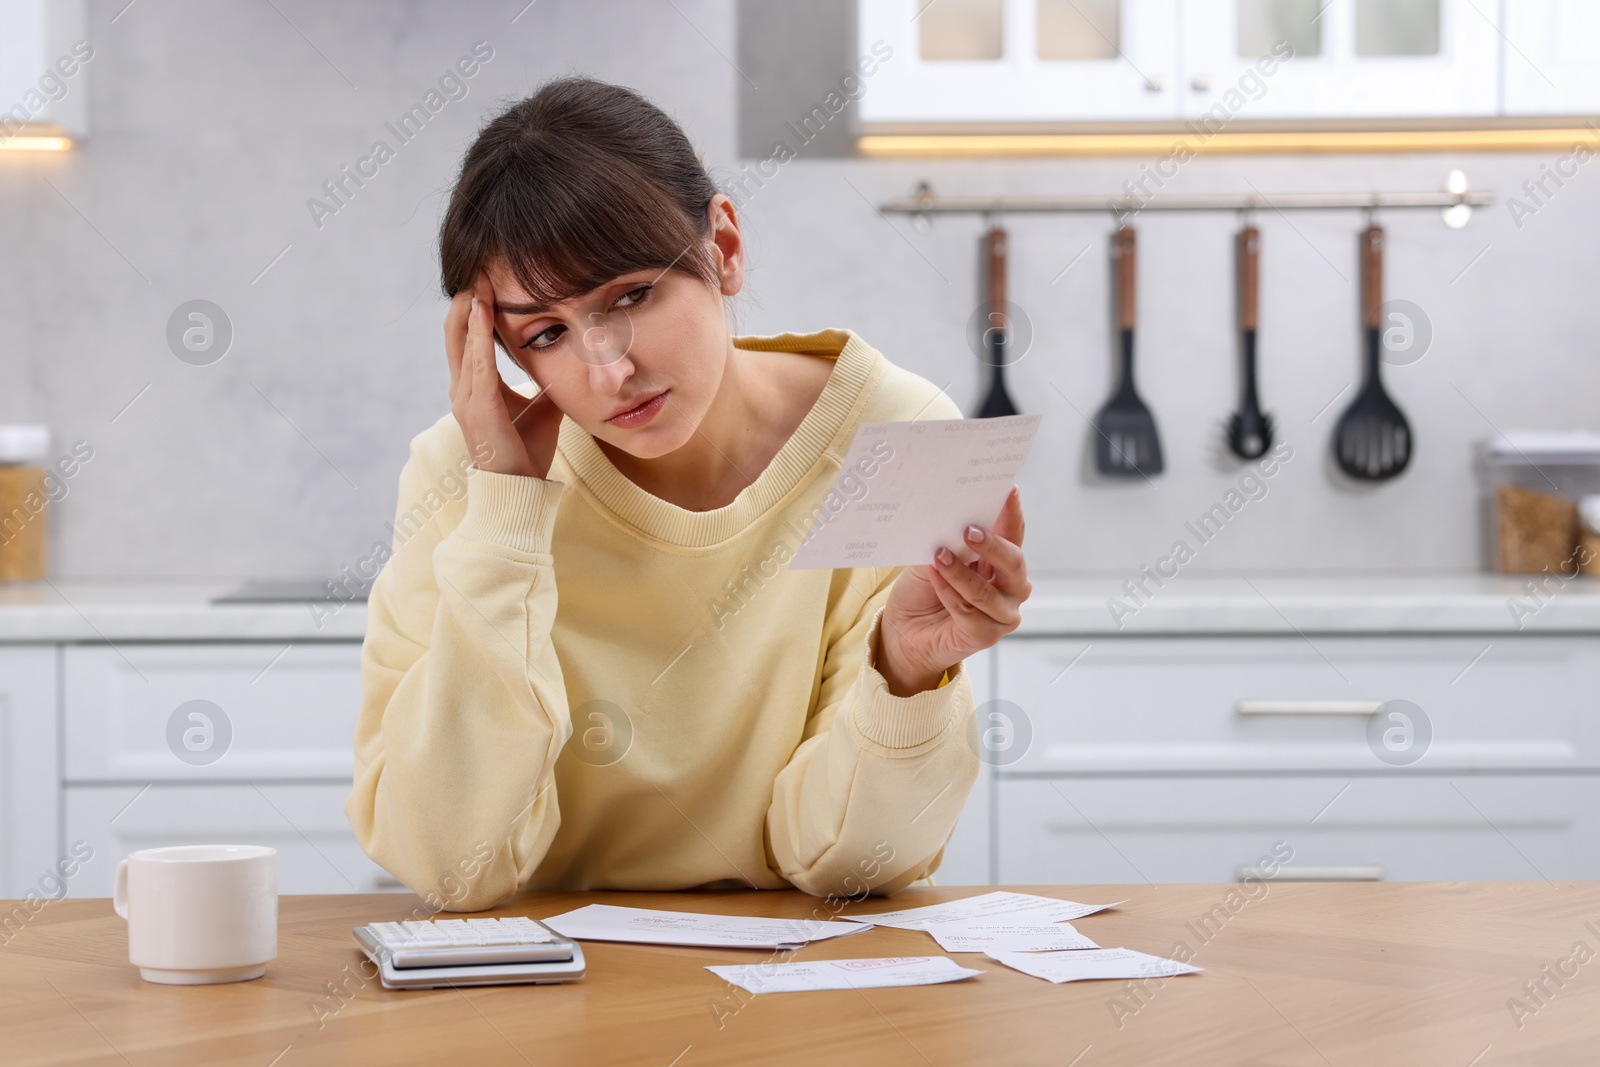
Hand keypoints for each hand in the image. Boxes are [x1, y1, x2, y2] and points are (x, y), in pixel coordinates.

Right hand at [446, 273, 562, 478]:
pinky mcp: (476, 407)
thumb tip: (572, 361)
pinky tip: (484, 310)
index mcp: (475, 386)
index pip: (469, 336)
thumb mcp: (543, 407)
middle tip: (480, 266)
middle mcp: (463, 388)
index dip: (475, 307)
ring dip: (471, 307)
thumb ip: (548, 382)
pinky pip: (476, 362)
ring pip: (462, 340)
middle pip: (457, 330)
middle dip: (468, 297)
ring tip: (479, 277)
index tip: (487, 278)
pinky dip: (479, 334)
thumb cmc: (528, 451)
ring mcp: (465, 397)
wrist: (519, 489)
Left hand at [877, 485, 1029, 696]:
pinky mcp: (986, 635)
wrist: (903, 630)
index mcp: (1002, 562)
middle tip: (968, 530)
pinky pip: (967, 611)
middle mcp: (1011, 587)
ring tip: (938, 555)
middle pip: (1014, 563)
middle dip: (992, 545)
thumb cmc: (922, 590)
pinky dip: (948, 593)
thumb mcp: (932, 558)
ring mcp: (1002, 613)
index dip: (1012, 512)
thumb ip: (946, 542)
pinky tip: (934, 578)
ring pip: (986, 592)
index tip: (1009, 489)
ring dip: (960, 572)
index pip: (1014, 534)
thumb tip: (948, 520)